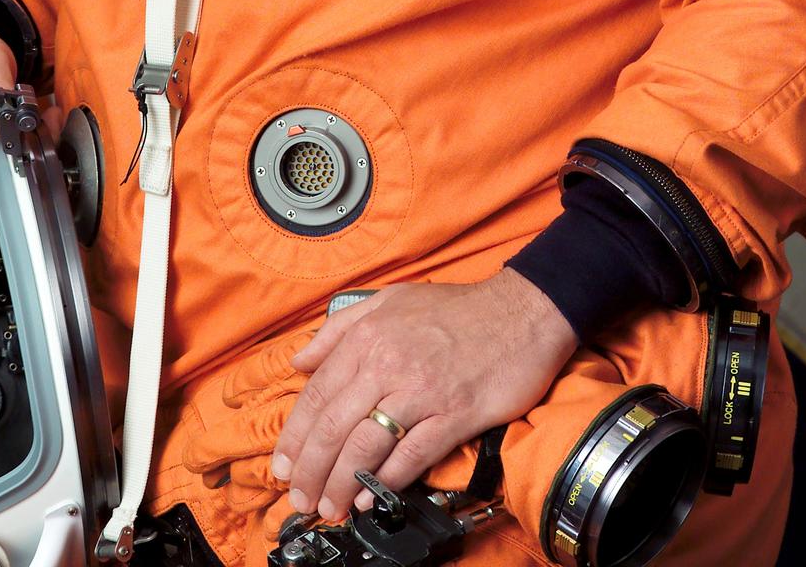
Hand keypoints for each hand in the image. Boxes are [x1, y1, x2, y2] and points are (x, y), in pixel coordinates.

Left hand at [271, 270, 576, 522]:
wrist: (521, 312)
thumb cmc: (457, 309)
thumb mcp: (391, 299)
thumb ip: (341, 327)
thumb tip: (302, 359)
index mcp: (369, 335)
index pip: (318, 393)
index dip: (295, 435)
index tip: (284, 464)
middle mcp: (388, 363)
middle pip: (334, 425)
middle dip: (312, 469)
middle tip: (301, 496)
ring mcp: (421, 390)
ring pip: (366, 445)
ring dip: (342, 483)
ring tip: (331, 506)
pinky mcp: (454, 414)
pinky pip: (412, 454)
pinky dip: (387, 480)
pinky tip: (371, 497)